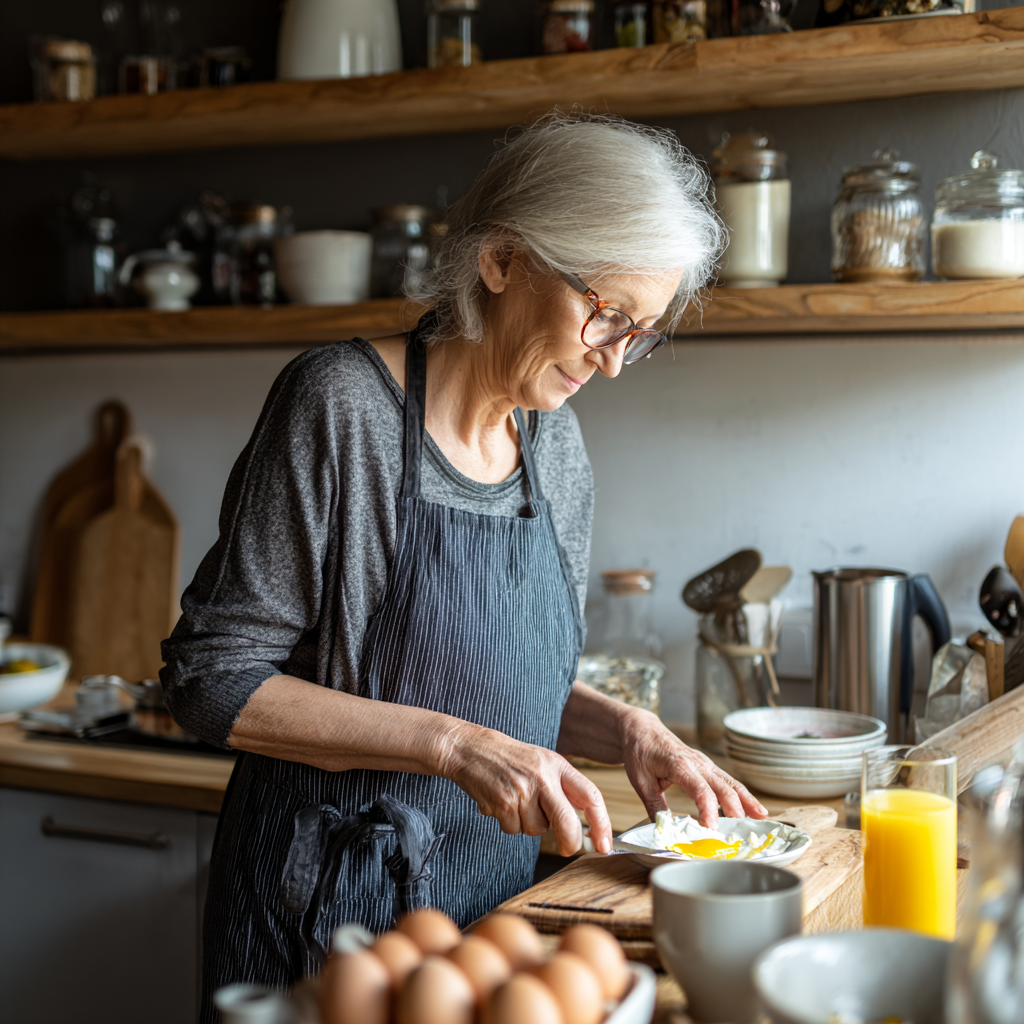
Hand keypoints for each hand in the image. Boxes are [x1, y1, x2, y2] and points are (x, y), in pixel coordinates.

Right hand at [438, 721, 612, 856]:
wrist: (470, 749)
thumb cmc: (508, 758)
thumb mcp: (542, 762)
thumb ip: (562, 787)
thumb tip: (583, 821)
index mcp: (557, 765)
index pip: (590, 796)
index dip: (602, 824)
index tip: (604, 844)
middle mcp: (543, 777)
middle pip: (567, 823)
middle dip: (569, 842)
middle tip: (567, 848)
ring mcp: (522, 790)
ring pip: (537, 830)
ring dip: (528, 824)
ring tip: (516, 802)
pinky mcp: (503, 803)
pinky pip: (514, 830)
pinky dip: (508, 823)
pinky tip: (501, 803)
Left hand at [621, 709, 767, 828]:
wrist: (642, 729)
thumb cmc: (640, 752)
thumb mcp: (640, 780)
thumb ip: (654, 806)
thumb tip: (664, 831)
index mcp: (680, 765)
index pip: (700, 790)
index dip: (708, 811)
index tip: (712, 829)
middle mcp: (698, 763)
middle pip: (723, 787)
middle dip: (735, 810)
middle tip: (741, 833)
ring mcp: (705, 764)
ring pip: (731, 782)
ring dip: (747, 800)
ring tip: (761, 818)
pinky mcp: (707, 767)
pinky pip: (728, 781)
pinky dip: (743, 795)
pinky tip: (755, 808)